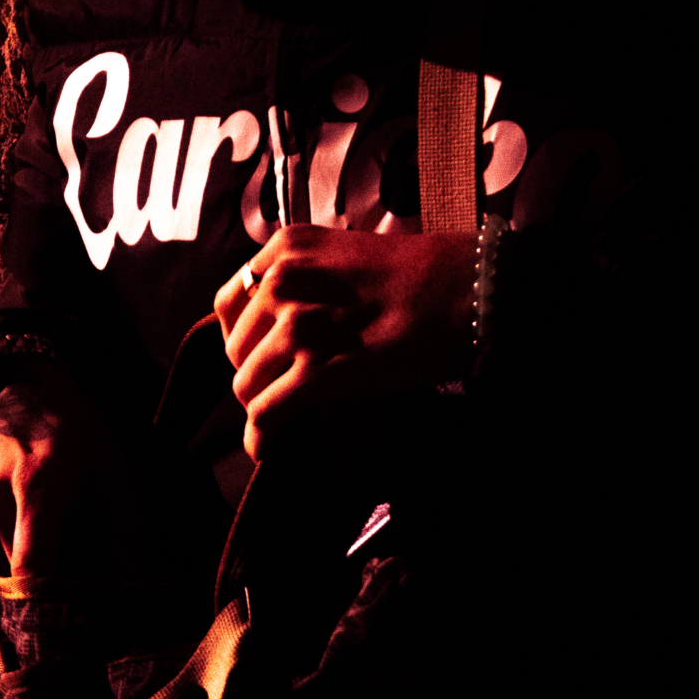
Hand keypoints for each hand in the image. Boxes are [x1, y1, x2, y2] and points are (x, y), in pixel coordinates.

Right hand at [0, 361, 132, 577]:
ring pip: (1, 567)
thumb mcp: (109, 467)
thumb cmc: (69, 430)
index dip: (55, 598)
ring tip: (48, 525)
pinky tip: (20, 516)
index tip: (77, 607)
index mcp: (37, 484)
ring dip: (26, 561)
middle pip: (21, 573)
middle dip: (50, 577)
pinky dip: (4, 547)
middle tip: (76, 550)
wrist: (7, 386)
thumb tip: (129, 589)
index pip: (32, 566)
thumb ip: (123, 531)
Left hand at [214, 225, 475, 459]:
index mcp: (286, 249)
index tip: (260, 352)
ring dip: (261, 405)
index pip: (230, 301)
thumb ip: (307, 279)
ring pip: (246, 384)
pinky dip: (261, 436)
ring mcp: (297, 326)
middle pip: (235, 347)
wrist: (467, 291)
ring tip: (280, 417)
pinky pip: (266, 413)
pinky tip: (266, 448)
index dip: (243, 335)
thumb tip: (285, 321)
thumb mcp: (346, 255)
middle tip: (280, 386)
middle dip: (255, 371)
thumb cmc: (423, 276)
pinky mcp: (317, 371)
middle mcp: (282, 282)